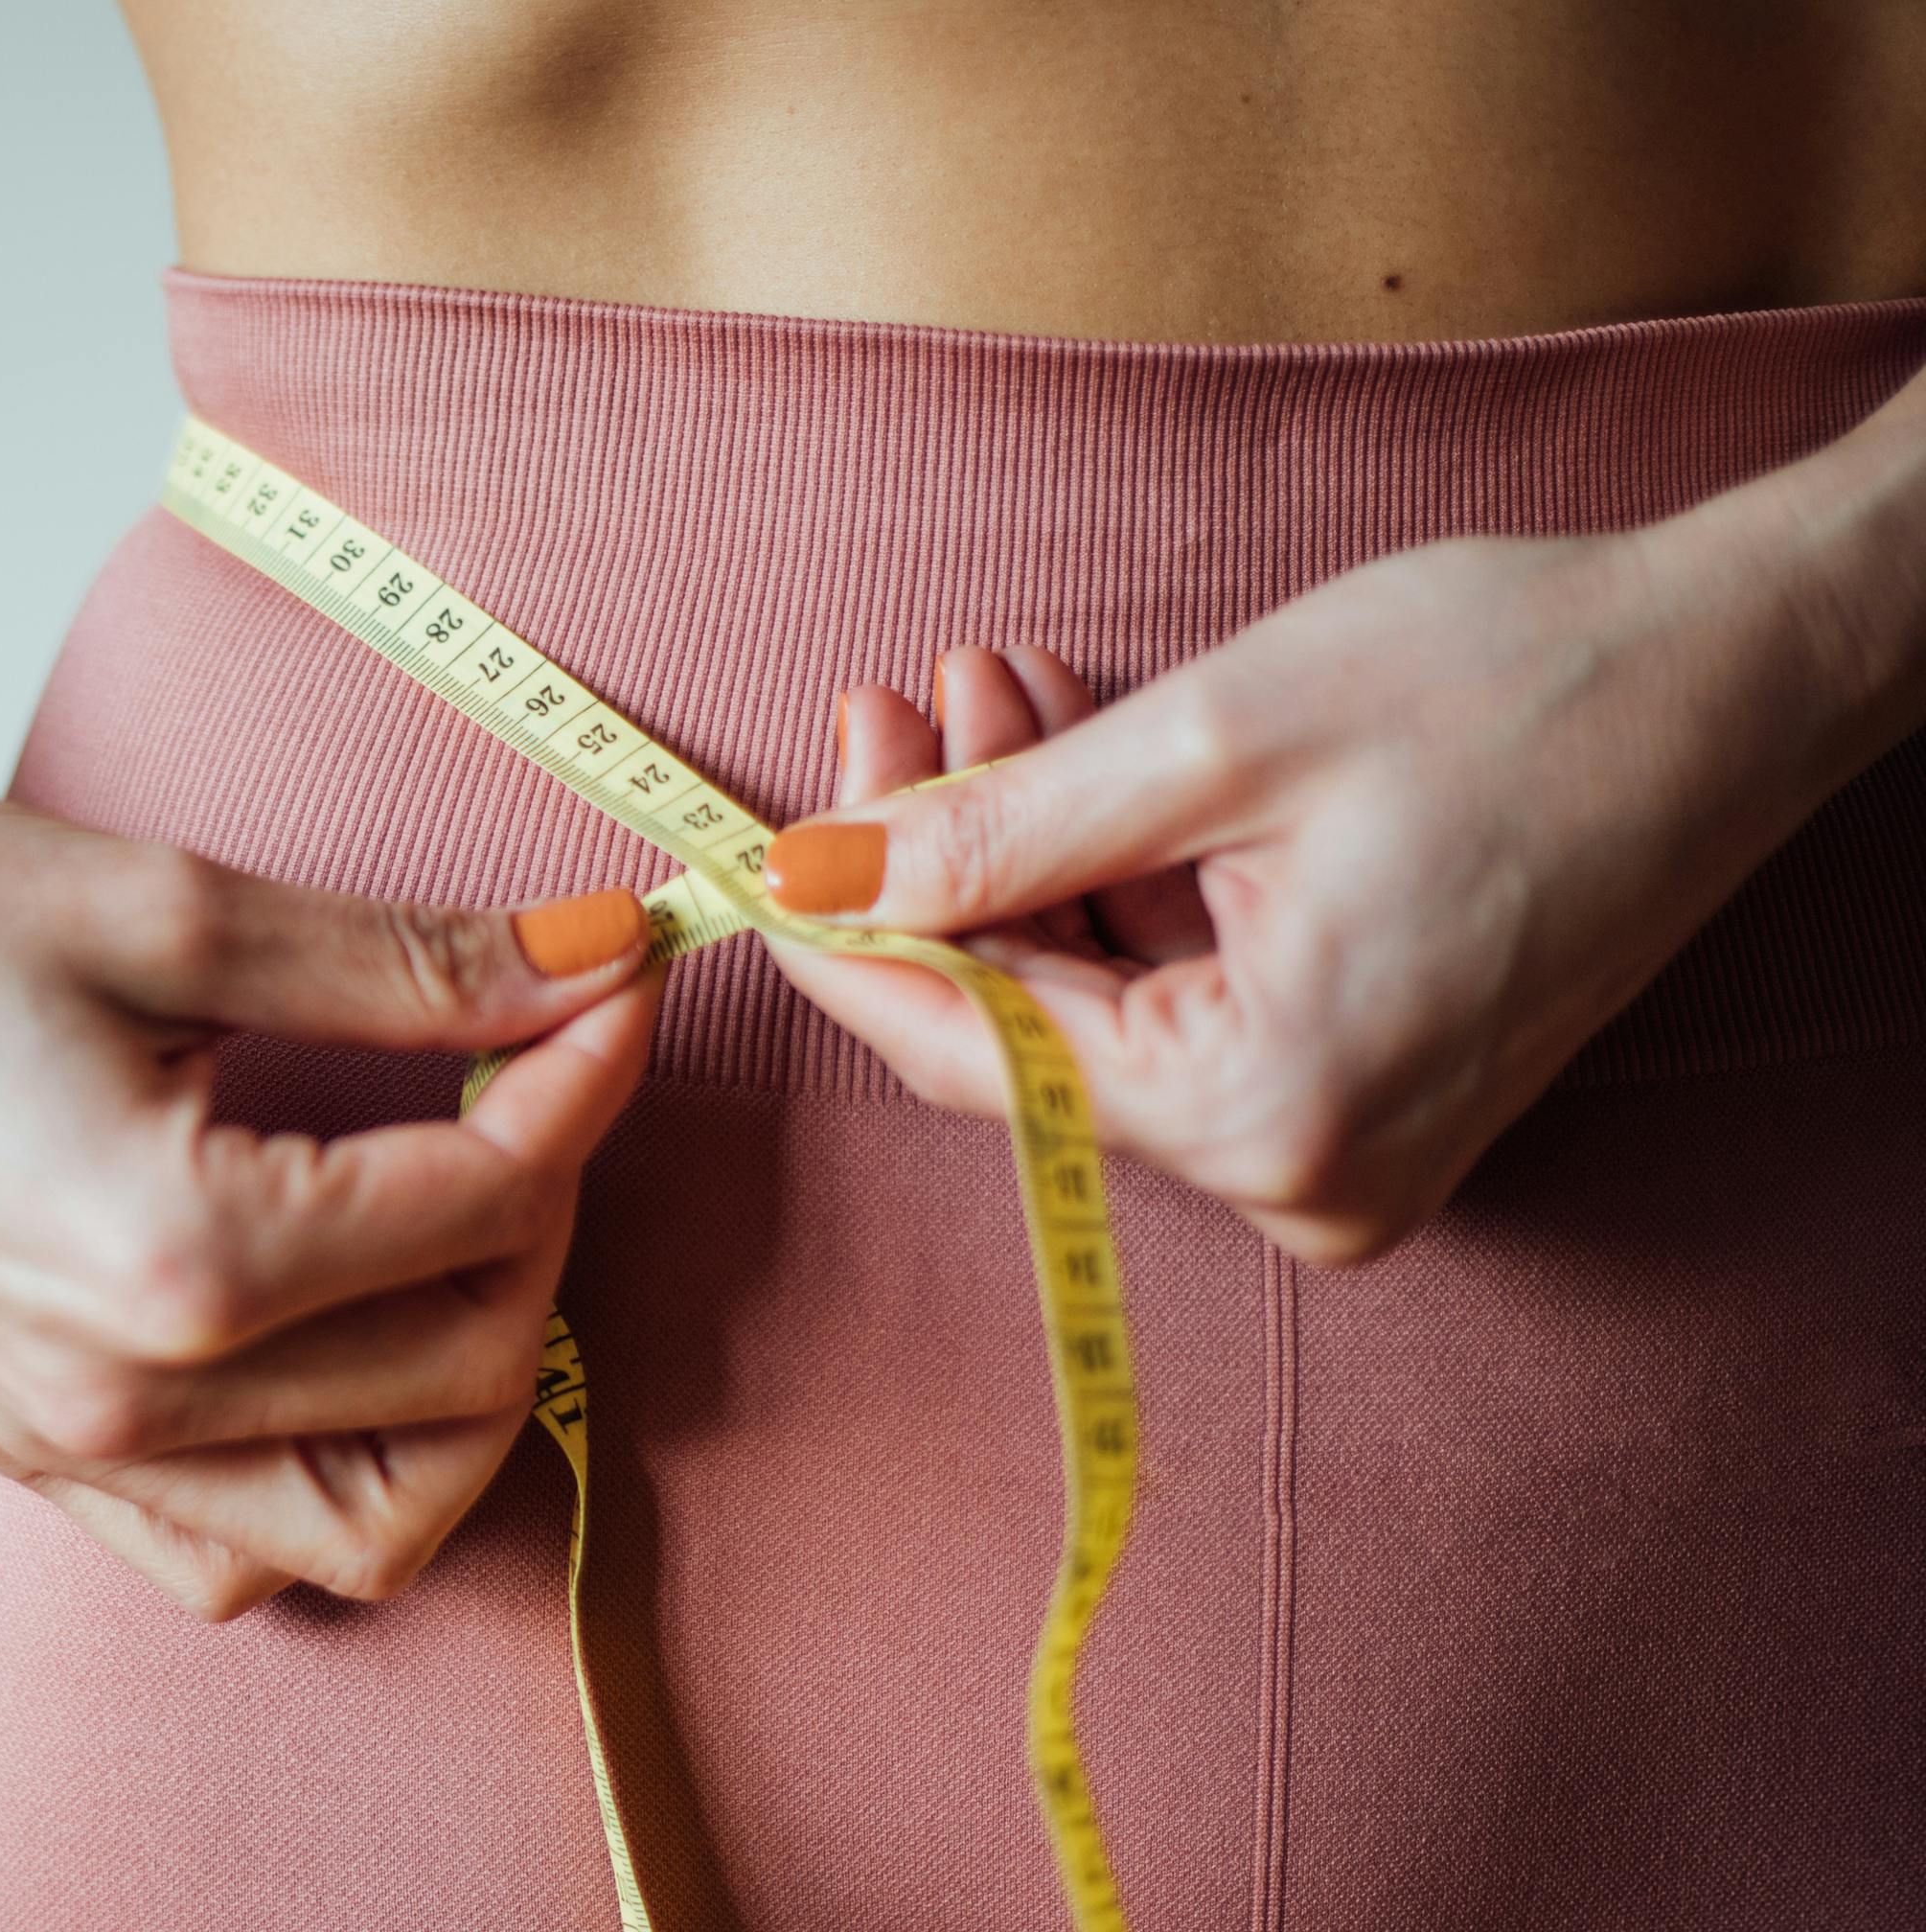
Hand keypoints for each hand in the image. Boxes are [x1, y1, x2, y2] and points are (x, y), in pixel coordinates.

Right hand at [0, 786, 655, 1615]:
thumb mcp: (157, 905)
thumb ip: (398, 962)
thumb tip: (582, 954)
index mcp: (175, 1257)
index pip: (479, 1200)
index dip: (582, 1074)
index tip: (616, 971)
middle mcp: (129, 1398)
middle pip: (463, 1366)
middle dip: (547, 1206)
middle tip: (536, 1061)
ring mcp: (68, 1446)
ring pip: (368, 1521)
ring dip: (464, 1385)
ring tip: (457, 1219)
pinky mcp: (19, 1446)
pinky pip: (229, 1550)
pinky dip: (327, 1477)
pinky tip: (332, 1338)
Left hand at [762, 526, 1869, 1262]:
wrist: (1740, 670)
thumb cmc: (1511, 683)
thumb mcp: (1211, 740)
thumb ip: (993, 833)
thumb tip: (813, 881)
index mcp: (1268, 1114)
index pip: (967, 1052)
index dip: (845, 941)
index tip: (762, 837)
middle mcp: (1306, 1179)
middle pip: (1027, 1028)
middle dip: (939, 860)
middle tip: (893, 702)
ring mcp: (1344, 1151)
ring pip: (1095, 1002)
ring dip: (1021, 848)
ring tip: (982, 687)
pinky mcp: (1368, 1095)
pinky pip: (1182, 1000)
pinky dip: (1112, 881)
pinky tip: (1065, 746)